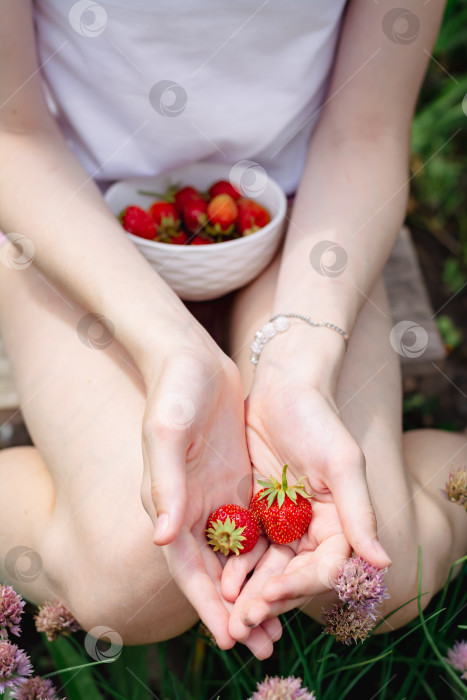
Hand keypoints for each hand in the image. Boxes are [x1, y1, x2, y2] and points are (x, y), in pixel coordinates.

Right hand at [139, 340, 280, 654]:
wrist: (192, 359)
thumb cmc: (174, 392)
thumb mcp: (167, 433)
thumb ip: (166, 484)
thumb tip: (164, 539)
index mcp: (168, 504)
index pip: (187, 568)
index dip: (206, 605)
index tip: (230, 639)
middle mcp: (190, 508)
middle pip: (214, 572)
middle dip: (236, 609)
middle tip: (264, 644)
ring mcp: (215, 495)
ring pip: (236, 556)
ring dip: (255, 589)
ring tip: (280, 624)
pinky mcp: (235, 482)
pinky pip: (253, 527)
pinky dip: (267, 554)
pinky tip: (289, 571)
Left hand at [224, 380, 390, 638]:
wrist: (282, 388)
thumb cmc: (317, 419)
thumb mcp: (341, 461)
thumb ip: (359, 511)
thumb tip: (382, 563)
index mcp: (340, 521)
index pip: (324, 568)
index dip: (299, 586)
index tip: (272, 597)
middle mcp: (313, 527)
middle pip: (294, 575)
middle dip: (270, 600)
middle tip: (244, 623)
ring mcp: (283, 521)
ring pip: (269, 567)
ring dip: (251, 592)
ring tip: (231, 613)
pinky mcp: (257, 511)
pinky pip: (247, 546)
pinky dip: (237, 565)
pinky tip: (221, 580)